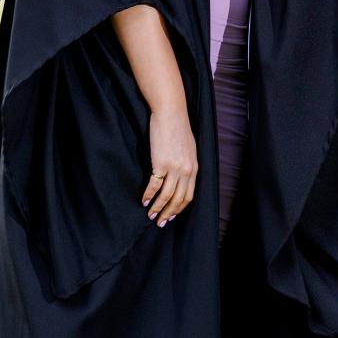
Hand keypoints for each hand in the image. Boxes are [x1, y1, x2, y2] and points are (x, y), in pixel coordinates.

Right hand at [141, 107, 198, 226]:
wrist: (171, 114)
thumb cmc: (178, 129)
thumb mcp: (189, 149)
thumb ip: (186, 164)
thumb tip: (180, 177)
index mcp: (194, 167)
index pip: (189, 195)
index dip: (179, 208)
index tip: (171, 216)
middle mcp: (186, 170)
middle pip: (179, 199)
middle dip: (168, 213)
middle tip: (159, 223)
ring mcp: (174, 168)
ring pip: (166, 196)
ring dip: (157, 208)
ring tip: (150, 215)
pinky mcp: (161, 163)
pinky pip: (154, 186)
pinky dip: (148, 196)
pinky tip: (143, 201)